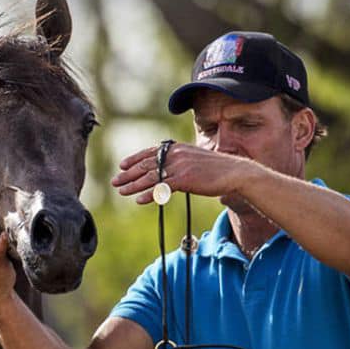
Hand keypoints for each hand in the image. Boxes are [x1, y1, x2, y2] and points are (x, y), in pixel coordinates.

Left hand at [111, 143, 249, 203]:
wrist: (234, 173)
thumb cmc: (216, 170)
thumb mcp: (194, 160)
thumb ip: (179, 163)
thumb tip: (168, 172)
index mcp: (177, 148)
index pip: (150, 152)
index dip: (134, 159)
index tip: (122, 166)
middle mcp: (176, 155)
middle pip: (146, 165)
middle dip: (129, 174)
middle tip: (115, 181)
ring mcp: (179, 166)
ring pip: (151, 177)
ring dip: (134, 185)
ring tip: (121, 191)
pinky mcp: (184, 179)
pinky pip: (162, 188)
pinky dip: (150, 194)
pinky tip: (139, 200)